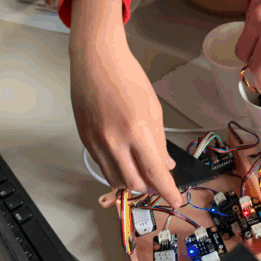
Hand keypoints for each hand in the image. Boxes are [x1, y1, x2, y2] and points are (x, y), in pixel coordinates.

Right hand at [69, 0, 181, 206]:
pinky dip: (116, 170)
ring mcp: (96, 142)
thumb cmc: (127, 77)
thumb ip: (159, 141)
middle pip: (133, 183)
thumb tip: (165, 166)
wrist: (96, 59)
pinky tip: (125, 162)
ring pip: (115, 179)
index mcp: (137, 130)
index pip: (155, 173)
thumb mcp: (153, 108)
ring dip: (131, 182)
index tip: (176, 201)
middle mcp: (114, 140)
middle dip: (150, 188)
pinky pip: (102, 165)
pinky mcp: (84, 139)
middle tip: (160, 183)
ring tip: (142, 173)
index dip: (167, 191)